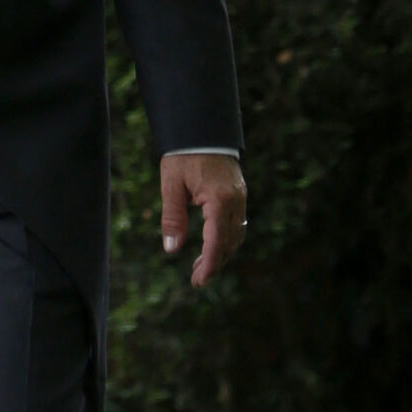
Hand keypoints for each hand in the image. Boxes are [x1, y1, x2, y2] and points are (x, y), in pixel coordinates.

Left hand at [160, 152, 246, 286]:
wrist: (202, 129)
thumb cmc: (183, 155)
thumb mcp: (171, 185)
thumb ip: (173, 217)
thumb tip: (171, 249)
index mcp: (219, 200)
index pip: (217, 241)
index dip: (209, 264)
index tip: (199, 281)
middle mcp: (236, 201)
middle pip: (229, 243)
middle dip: (214, 264)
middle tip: (197, 280)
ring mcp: (240, 198)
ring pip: (236, 235)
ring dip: (221, 253)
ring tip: (201, 267)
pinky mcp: (239, 194)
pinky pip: (237, 224)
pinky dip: (226, 239)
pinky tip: (212, 246)